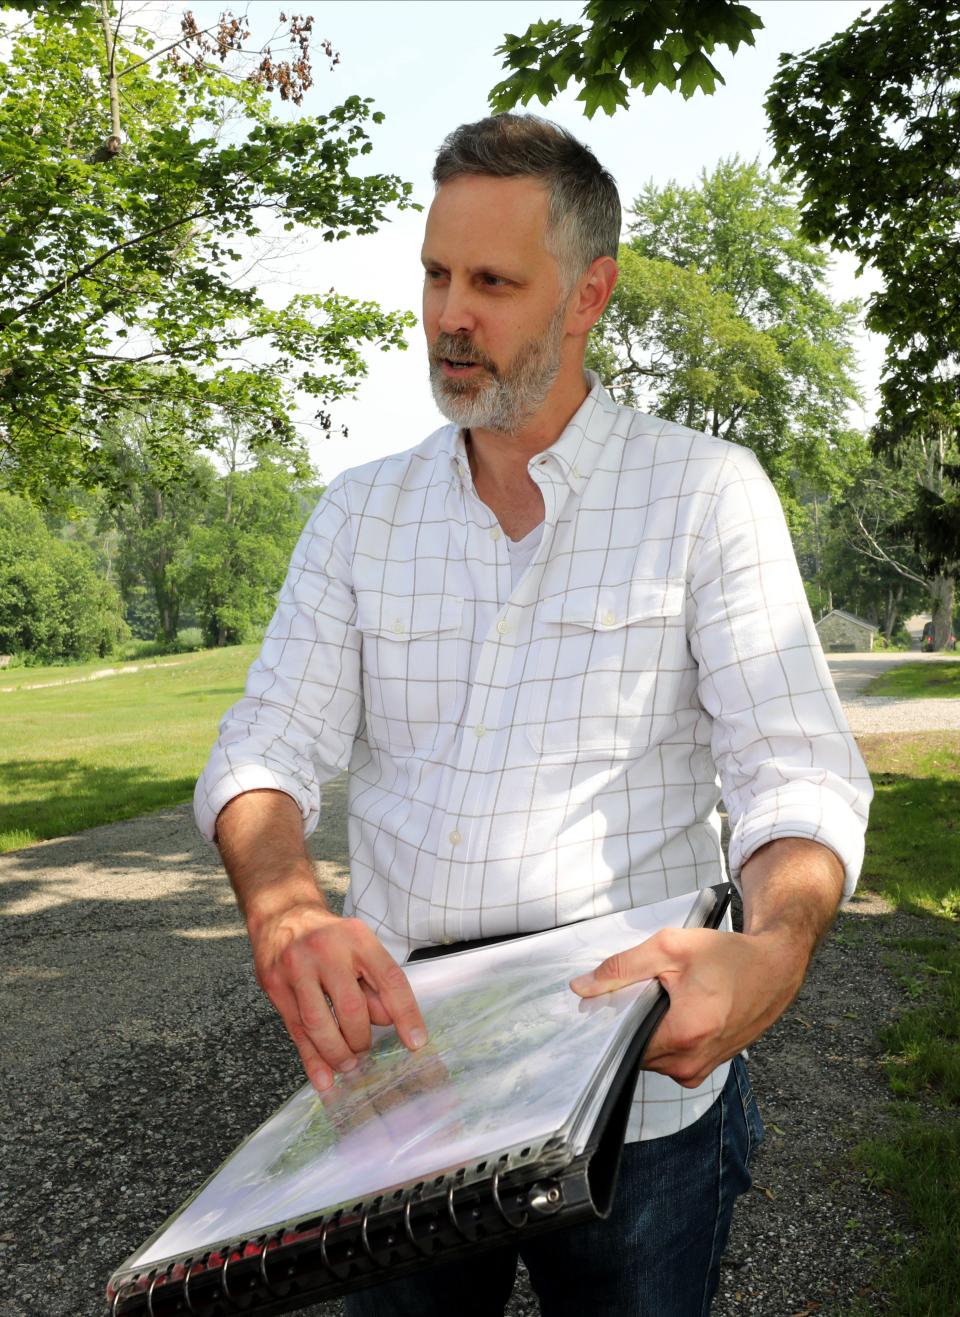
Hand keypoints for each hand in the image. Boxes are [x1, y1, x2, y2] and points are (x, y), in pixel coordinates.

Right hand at [251, 900, 427, 1091]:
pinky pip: (296, 1031)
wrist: (282, 915)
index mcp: (357, 938)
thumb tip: (390, 1022)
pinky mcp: (274, 986)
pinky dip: (312, 1060)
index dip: (405, 1014)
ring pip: (320, 1025)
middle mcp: (326, 950)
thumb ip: (375, 982)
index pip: (389, 979)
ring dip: (338, 1053)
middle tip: (365, 1050)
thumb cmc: (329, 937)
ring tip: (349, 1063)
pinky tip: (324, 1079)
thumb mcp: (359, 946)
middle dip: (362, 1039)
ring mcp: (296, 968)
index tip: (415, 1042)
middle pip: (352, 1008)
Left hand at [570, 926, 805, 1087]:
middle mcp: (691, 1063)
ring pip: (652, 1056)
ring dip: (649, 1029)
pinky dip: (667, 1036)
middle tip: (643, 991)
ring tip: (664, 998)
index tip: (610, 999)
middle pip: (635, 1050)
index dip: (610, 1018)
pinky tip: (677, 1010)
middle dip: (631, 1022)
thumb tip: (581, 987)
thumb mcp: (669, 947)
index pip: (621, 1041)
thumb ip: (621, 968)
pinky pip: (671, 1057)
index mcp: (683, 1035)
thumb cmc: (727, 956)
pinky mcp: (707, 1068)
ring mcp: (701, 1070)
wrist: (773, 968)